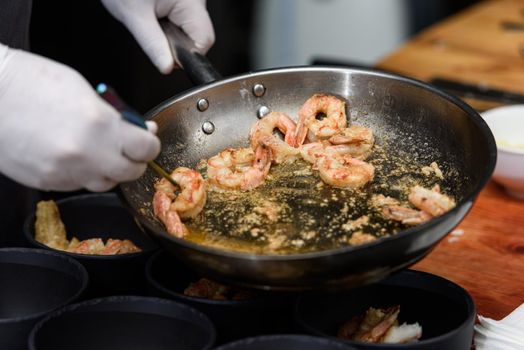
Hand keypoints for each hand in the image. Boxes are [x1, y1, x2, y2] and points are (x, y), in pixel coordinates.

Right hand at [0, 45, 160, 191]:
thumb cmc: (30, 82)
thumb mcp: (83, 90)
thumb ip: (116, 115)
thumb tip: (141, 129)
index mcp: (100, 125)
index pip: (147, 149)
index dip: (150, 145)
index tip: (147, 140)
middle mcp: (86, 154)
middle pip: (131, 172)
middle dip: (134, 160)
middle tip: (128, 148)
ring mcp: (65, 172)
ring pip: (106, 183)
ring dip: (110, 170)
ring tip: (98, 150)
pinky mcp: (48, 182)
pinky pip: (79, 185)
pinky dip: (84, 173)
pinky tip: (74, 155)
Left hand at [102, 0, 214, 73]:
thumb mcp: (134, 16)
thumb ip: (152, 44)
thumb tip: (167, 68)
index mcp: (190, 2)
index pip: (204, 40)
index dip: (187, 55)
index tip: (168, 57)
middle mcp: (195, 0)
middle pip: (199, 36)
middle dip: (177, 43)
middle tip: (153, 33)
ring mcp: (190, 0)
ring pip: (190, 30)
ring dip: (172, 34)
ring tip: (152, 20)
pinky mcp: (183, 1)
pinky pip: (183, 21)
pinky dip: (169, 24)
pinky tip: (155, 15)